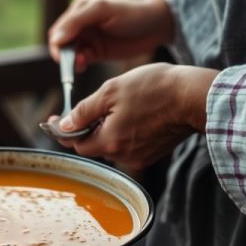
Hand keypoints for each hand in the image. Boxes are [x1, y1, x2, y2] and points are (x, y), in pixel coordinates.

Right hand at [47, 0, 173, 70]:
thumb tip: (55, 39)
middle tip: (72, 62)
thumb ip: (77, 21)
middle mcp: (81, 24)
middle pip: (62, 43)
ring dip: (72, 60)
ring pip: (70, 54)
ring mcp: (89, 39)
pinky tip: (85, 64)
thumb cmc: (130, 12)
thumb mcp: (102, 10)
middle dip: (64, 54)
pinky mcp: (97, 52)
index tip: (62, 54)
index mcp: (79, 10)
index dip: (58, 42)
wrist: (155, 26)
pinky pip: (82, 60)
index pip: (59, 29)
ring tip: (82, 63)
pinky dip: (80, 64)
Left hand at [48, 63, 217, 170]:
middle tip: (88, 105)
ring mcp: (142, 155)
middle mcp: (125, 156)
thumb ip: (84, 111)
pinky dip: (125, 129)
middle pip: (95, 144)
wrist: (194, 96)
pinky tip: (133, 110)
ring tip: (117, 103)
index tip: (51, 120)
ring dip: (107, 126)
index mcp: (111, 142)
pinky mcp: (155, 150)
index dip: (62, 131)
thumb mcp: (110, 92)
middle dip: (87, 126)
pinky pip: (130, 142)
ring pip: (113, 142)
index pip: (77, 144)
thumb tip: (64, 124)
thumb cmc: (154, 88)